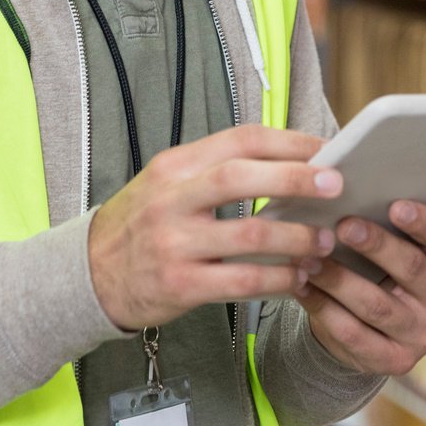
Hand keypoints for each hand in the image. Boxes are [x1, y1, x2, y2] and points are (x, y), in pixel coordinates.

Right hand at [88, 124, 342, 328]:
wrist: (89, 274)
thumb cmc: (145, 224)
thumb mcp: (169, 183)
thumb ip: (219, 172)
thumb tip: (292, 165)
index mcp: (176, 165)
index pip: (239, 140)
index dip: (288, 142)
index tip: (326, 148)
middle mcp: (172, 199)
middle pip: (242, 177)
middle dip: (296, 178)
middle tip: (336, 185)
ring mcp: (174, 243)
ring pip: (249, 236)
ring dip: (296, 238)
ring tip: (324, 242)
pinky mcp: (180, 285)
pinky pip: (242, 282)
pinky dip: (278, 281)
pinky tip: (298, 279)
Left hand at [296, 200, 425, 375]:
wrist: (369, 326)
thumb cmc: (380, 266)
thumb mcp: (396, 242)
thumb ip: (394, 215)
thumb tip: (378, 171)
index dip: (423, 222)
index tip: (395, 204)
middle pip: (412, 270)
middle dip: (377, 246)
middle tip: (344, 225)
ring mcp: (420, 335)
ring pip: (377, 304)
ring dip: (340, 279)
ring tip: (309, 257)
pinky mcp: (393, 361)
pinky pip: (355, 335)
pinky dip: (324, 309)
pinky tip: (301, 287)